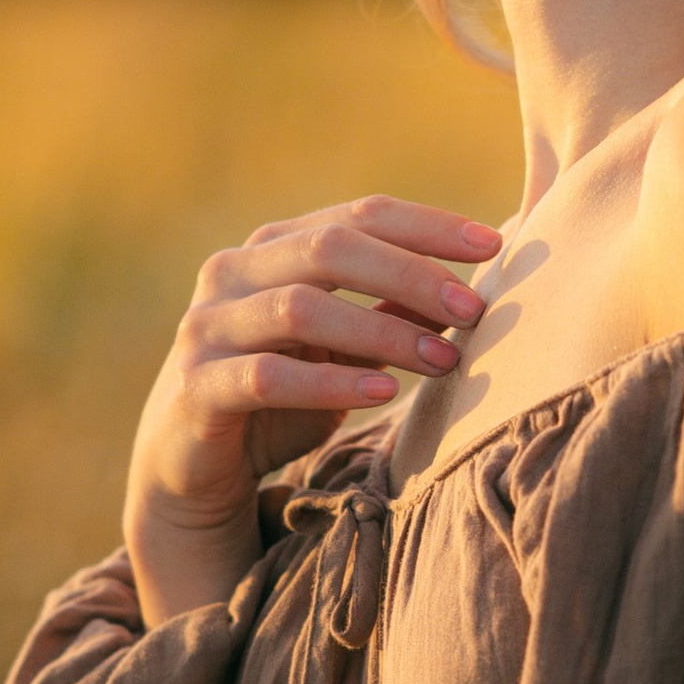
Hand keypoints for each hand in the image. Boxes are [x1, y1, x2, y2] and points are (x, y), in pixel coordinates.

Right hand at [122, 192, 501, 622]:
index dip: (428, 226)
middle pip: (331, 248)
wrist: (189, 468)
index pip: (360, 214)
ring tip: (444, 359)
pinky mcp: (196, 386)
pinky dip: (330, 381)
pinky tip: (382, 392)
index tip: (494, 245)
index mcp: (273, 248)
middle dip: (412, 274)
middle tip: (475, 307)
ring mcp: (207, 327)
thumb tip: (471, 290)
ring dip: (382, 331)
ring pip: (300, 308)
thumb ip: (391, 316)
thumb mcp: (343, 352)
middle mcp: (233, 273)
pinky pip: (268, 376)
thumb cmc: (279, 400)